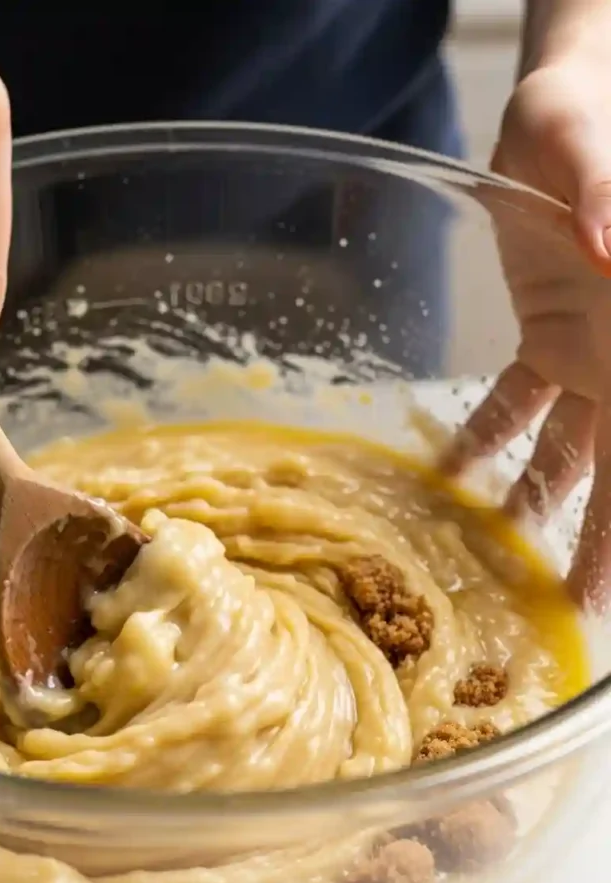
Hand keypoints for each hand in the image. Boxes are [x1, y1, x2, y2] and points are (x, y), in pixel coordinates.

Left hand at [441, 55, 610, 609]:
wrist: (565, 109)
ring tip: (506, 557)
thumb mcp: (593, 153)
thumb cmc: (592, 122)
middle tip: (574, 605)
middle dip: (602, 541)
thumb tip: (610, 251)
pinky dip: (487, 440)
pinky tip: (455, 474)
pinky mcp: (547, 337)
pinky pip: (517, 403)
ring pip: (571, 452)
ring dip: (542, 504)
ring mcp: (591, 353)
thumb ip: (609, 201)